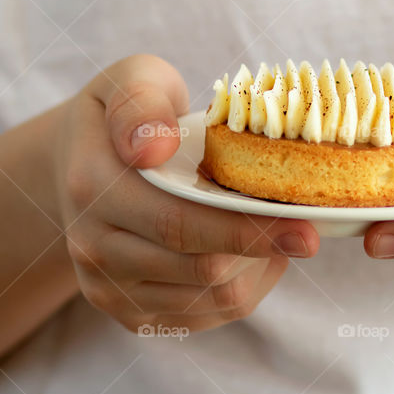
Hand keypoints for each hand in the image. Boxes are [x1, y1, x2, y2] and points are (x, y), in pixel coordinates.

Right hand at [55, 54, 319, 333]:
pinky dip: (246, 285)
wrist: (84, 162)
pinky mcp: (131, 314)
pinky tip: (251, 250)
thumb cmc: (128, 114)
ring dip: (258, 267)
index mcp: (93, 188)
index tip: (306, 229)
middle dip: (266, 249)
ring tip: (271, 227)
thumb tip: (155, 147)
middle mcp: (93, 248)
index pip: (180, 223)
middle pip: (204, 269)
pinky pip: (209, 313)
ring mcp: (109, 288)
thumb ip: (141, 102)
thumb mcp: (132, 79)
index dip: (248, 231)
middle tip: (310, 228)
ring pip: (213, 298)